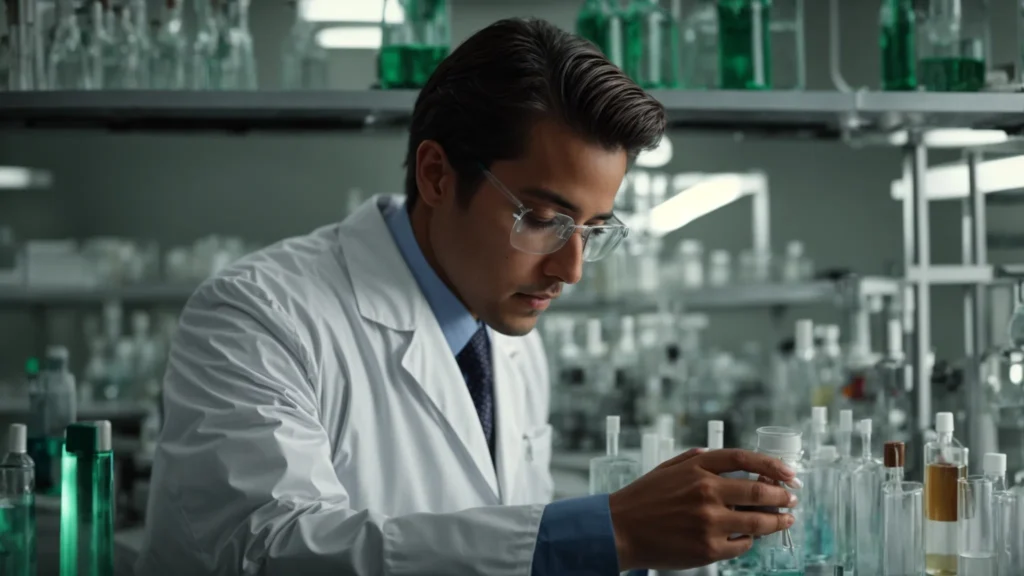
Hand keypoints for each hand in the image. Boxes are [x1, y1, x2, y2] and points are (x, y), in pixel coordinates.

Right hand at [608, 448, 796, 570]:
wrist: (620, 529)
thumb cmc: (643, 498)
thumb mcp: (669, 468)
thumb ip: (698, 459)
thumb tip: (729, 460)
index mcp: (697, 468)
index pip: (744, 460)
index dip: (772, 465)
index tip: (789, 473)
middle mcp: (706, 492)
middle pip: (759, 492)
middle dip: (783, 496)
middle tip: (792, 499)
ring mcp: (709, 522)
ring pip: (758, 522)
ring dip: (777, 521)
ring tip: (785, 520)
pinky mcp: (708, 549)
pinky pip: (742, 545)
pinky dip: (749, 540)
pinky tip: (750, 537)